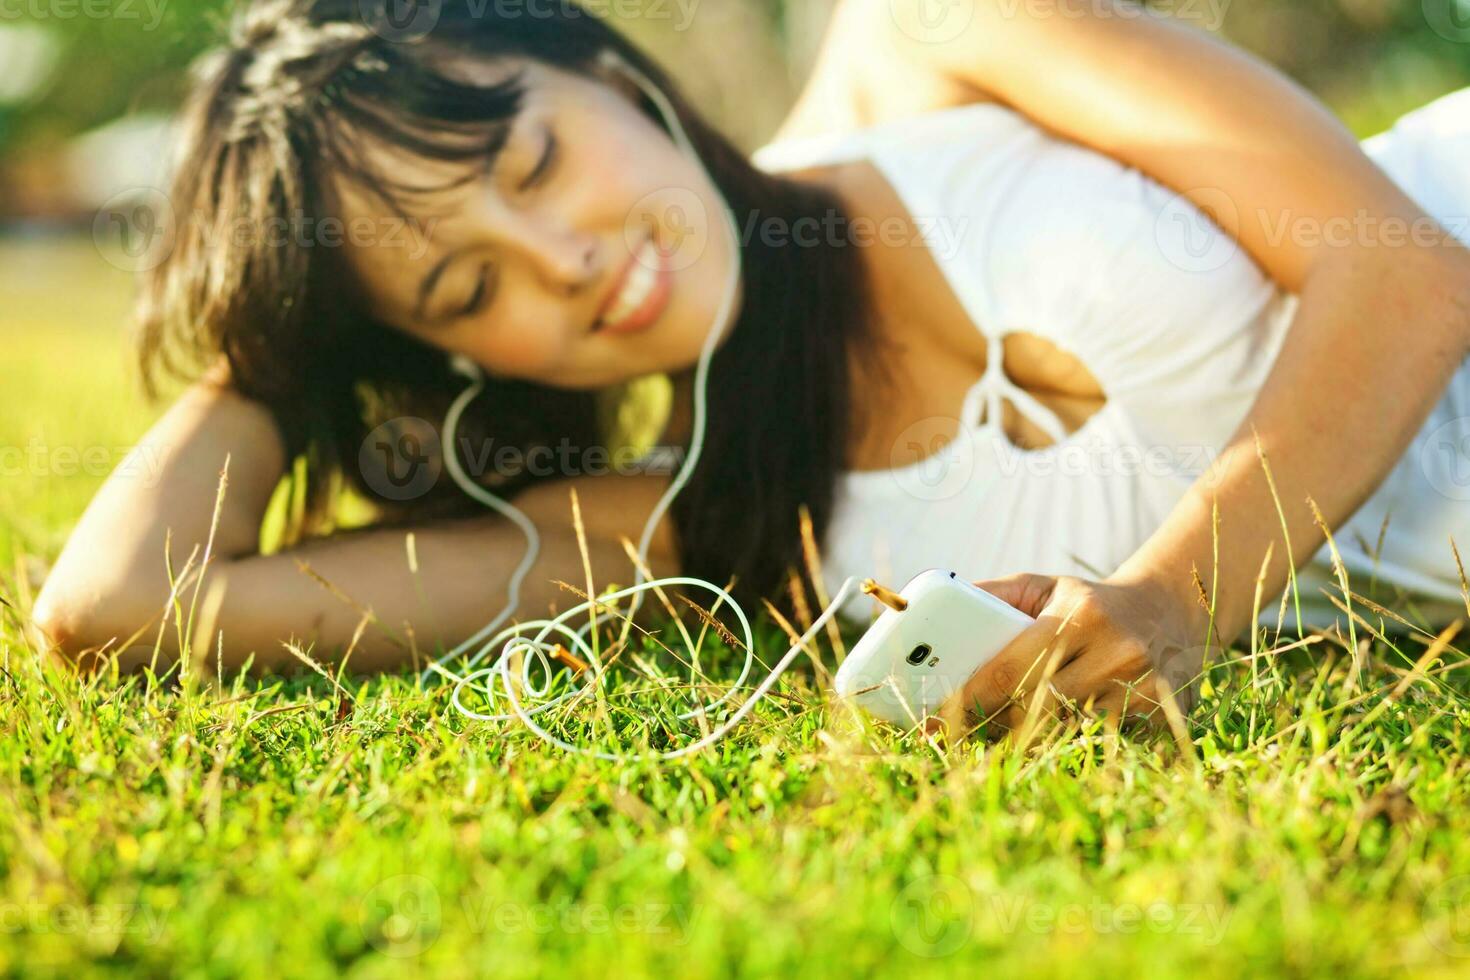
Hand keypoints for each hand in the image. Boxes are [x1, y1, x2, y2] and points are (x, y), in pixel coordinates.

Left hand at [932, 573, 1210, 738]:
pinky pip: (1099, 745)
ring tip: (1002, 737)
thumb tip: (941, 612)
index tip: (935, 719)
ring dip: (1030, 740)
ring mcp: (1145, 689)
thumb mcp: (1043, 587)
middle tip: (960, 734)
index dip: (968, 699)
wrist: (1169, 613)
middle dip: (992, 725)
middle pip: (1036, 710)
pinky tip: (1055, 739)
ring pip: (1067, 734)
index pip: (1010, 670)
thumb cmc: (1089, 603)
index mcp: (1081, 615)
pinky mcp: (1163, 718)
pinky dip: (1071, 746)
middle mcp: (1117, 652)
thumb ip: (993, 596)